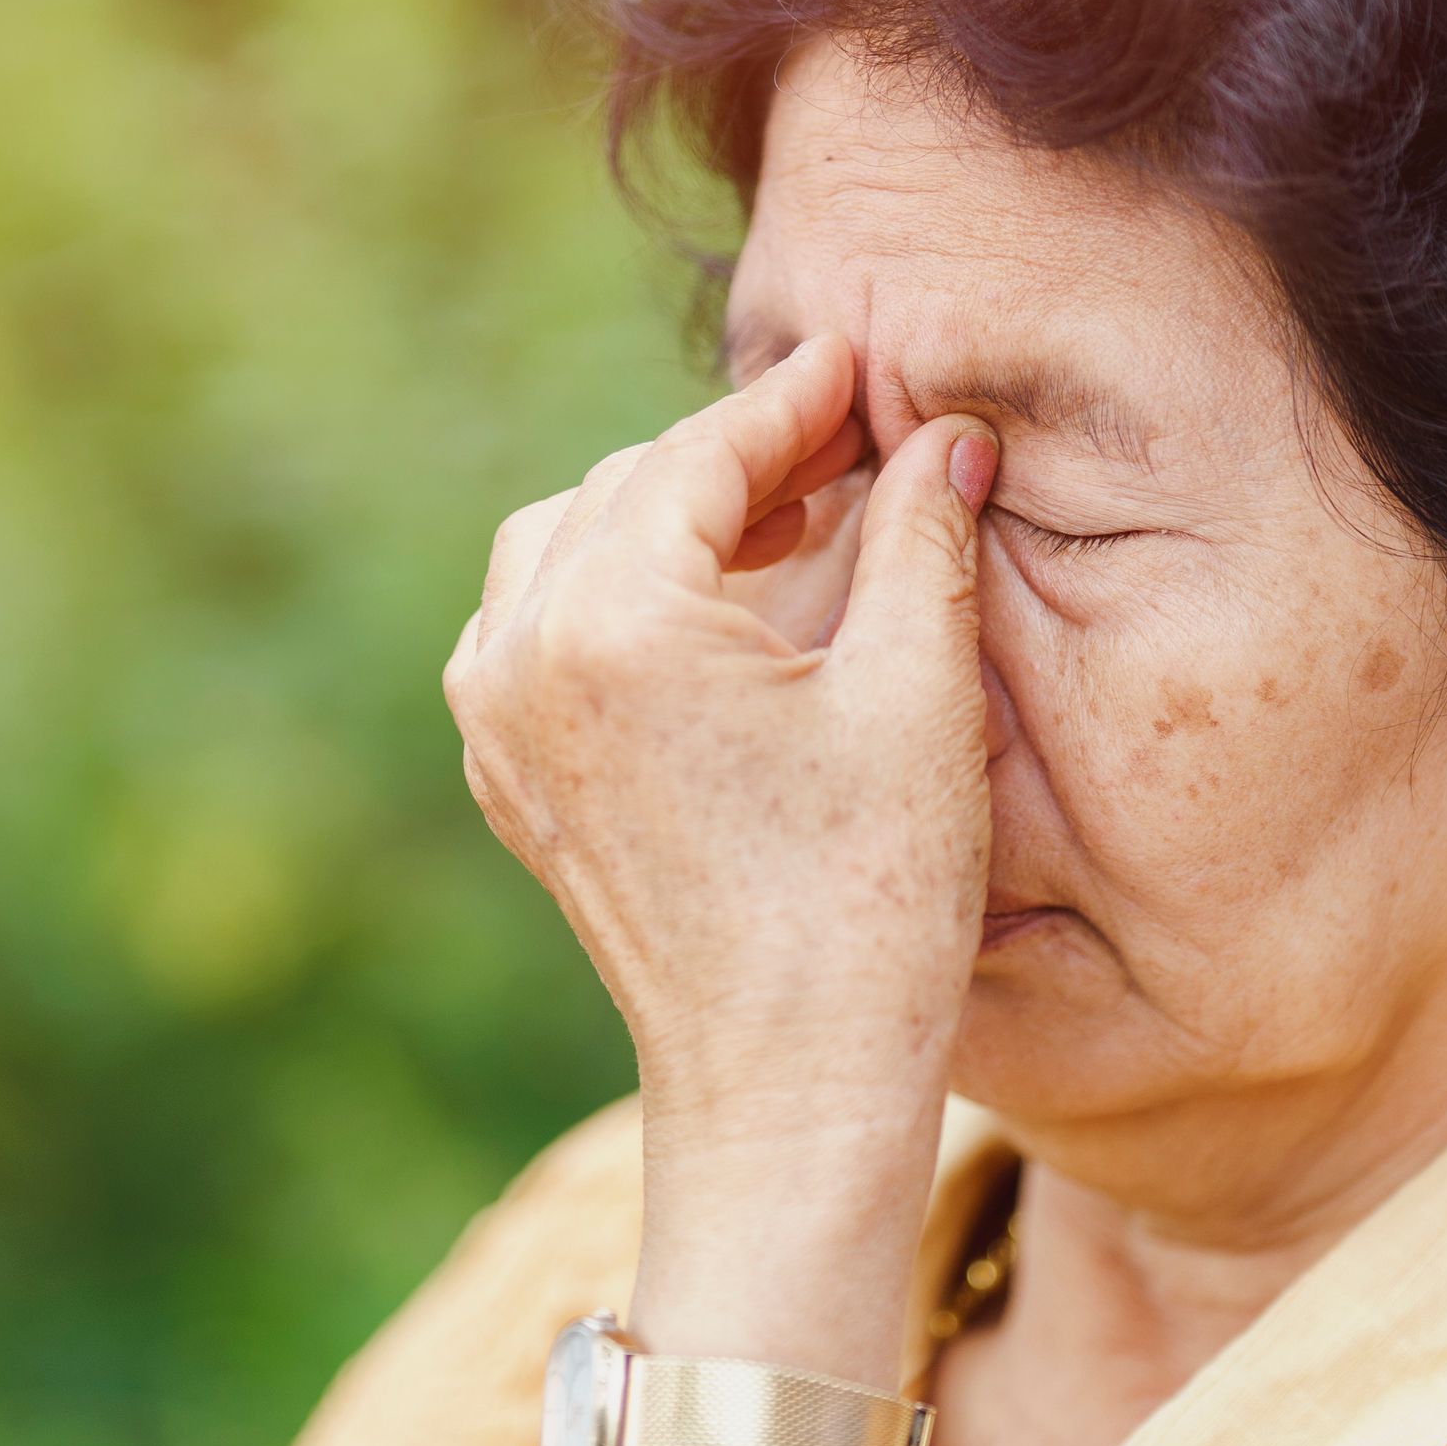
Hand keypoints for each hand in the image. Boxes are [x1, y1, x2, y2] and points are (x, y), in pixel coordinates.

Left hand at [443, 336, 1000, 1162]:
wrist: (787, 1089)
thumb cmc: (866, 902)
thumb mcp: (915, 696)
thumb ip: (921, 537)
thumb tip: (947, 436)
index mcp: (610, 620)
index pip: (702, 456)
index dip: (794, 400)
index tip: (860, 357)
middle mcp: (521, 658)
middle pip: (627, 490)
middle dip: (737, 458)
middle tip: (850, 441)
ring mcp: (500, 726)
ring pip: (566, 550)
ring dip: (671, 519)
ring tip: (791, 519)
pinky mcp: (512, 783)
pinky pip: (541, 632)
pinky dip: (621, 593)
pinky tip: (720, 608)